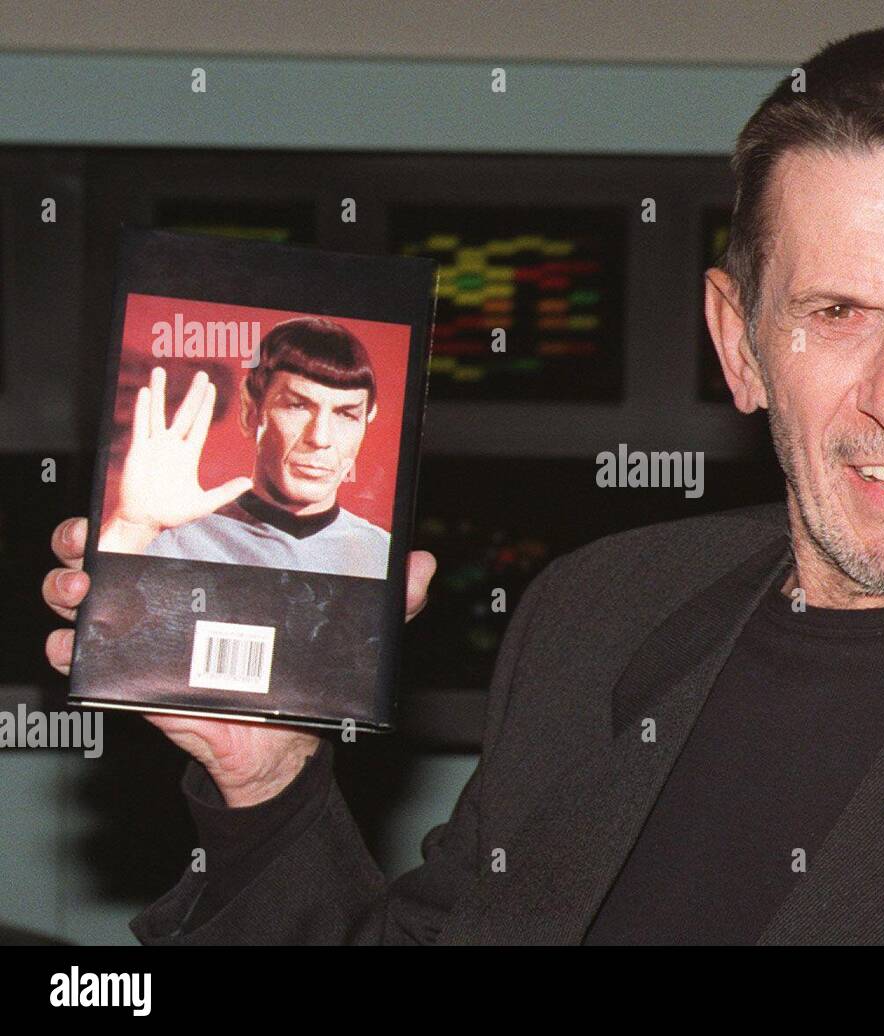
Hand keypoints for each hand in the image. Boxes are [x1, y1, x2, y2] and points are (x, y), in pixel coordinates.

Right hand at [45, 516, 437, 805]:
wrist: (282, 744)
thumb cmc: (305, 672)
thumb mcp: (346, 630)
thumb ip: (388, 599)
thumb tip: (424, 563)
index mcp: (211, 570)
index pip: (164, 526)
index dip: (134, 507)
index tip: (119, 500)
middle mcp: (170, 594)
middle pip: (106, 554)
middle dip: (83, 541)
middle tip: (88, 544)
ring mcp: (146, 634)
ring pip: (85, 599)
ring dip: (69, 588)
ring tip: (81, 590)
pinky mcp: (135, 678)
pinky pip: (86, 662)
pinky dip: (70, 650)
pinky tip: (76, 646)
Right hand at [99, 367, 252, 552]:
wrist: (146, 520)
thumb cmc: (173, 513)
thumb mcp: (205, 503)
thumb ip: (226, 492)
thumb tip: (250, 483)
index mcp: (188, 454)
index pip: (200, 424)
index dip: (205, 406)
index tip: (211, 387)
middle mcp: (172, 445)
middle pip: (184, 413)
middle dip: (193, 394)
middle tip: (201, 373)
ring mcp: (154, 446)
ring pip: (157, 412)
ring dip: (158, 392)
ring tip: (159, 371)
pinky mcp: (138, 450)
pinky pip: (141, 425)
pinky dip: (142, 409)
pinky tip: (145, 393)